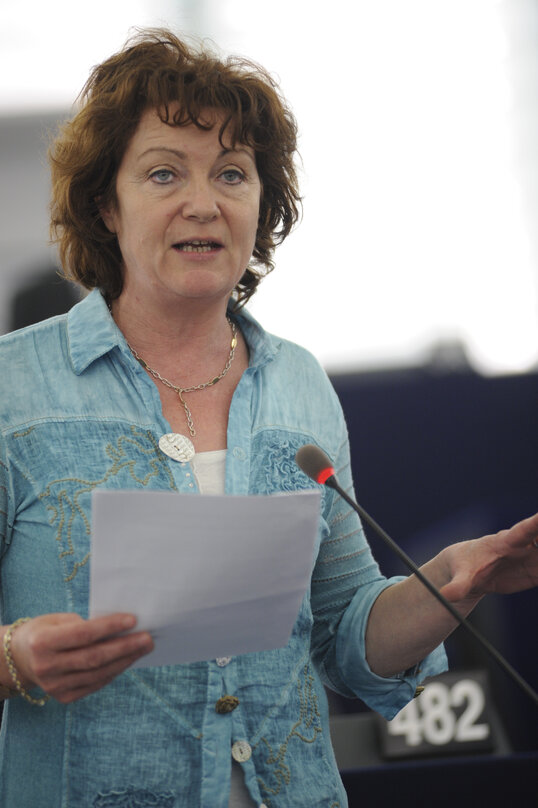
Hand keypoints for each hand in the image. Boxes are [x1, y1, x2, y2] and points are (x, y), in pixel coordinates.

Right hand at [7, 612, 152, 703]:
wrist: (20, 659)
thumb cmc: (45, 631)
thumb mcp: (58, 619)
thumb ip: (84, 625)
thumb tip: (121, 627)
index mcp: (43, 642)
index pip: (83, 635)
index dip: (109, 627)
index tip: (133, 620)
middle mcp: (47, 667)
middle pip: (94, 657)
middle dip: (125, 647)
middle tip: (148, 638)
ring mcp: (55, 686)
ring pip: (98, 673)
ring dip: (125, 660)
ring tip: (144, 648)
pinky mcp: (64, 697)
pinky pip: (96, 684)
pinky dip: (115, 671)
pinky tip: (128, 660)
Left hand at [439, 512, 537, 602]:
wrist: (468, 573)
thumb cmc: (463, 565)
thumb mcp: (461, 576)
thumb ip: (458, 585)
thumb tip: (447, 595)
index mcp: (504, 542)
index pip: (524, 531)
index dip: (536, 523)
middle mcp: (522, 547)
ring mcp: (530, 559)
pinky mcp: (534, 572)